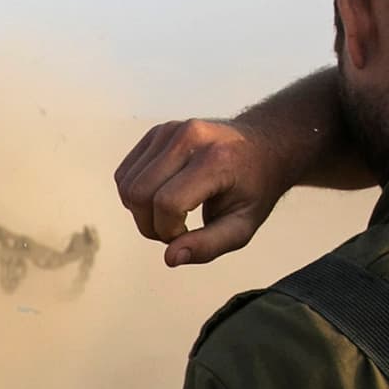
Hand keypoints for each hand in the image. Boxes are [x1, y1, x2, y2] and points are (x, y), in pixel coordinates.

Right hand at [113, 117, 290, 267]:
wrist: (264, 146)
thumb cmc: (254, 189)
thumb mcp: (243, 226)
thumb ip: (208, 246)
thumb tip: (171, 258)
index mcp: (215, 159)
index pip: (167, 203)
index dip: (169, 231)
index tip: (186, 235)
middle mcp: (189, 137)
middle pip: (139, 194)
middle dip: (150, 225)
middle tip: (175, 231)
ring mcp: (169, 130)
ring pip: (127, 185)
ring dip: (140, 213)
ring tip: (169, 215)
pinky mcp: (156, 133)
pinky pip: (125, 174)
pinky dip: (135, 196)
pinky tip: (160, 198)